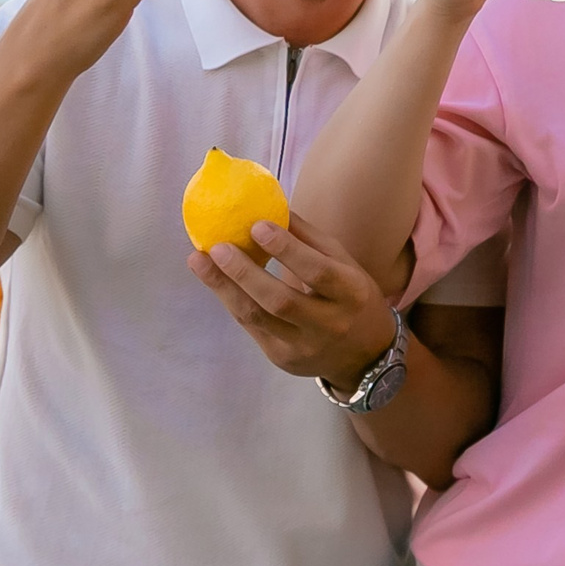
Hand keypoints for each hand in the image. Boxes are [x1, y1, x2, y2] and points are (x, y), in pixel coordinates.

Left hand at [188, 214, 400, 393]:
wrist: (365, 355)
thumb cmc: (351, 298)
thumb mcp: (344, 264)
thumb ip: (310, 240)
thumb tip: (273, 207)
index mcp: (351, 293)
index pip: (317, 271)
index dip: (286, 249)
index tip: (256, 225)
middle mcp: (330, 323)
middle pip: (280, 300)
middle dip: (244, 272)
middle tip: (217, 247)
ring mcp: (303, 346)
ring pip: (257, 317)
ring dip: (224, 288)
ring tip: (199, 262)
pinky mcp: (282, 357)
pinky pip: (251, 327)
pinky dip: (230, 300)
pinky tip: (215, 281)